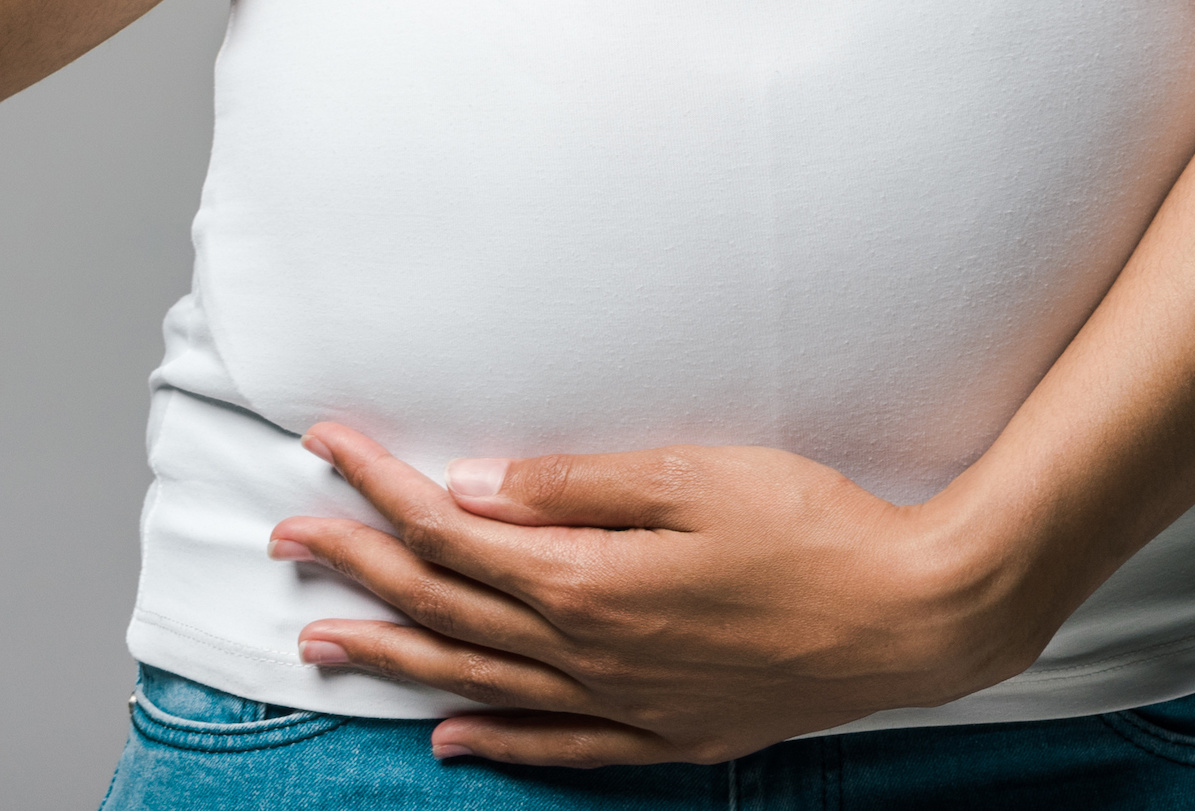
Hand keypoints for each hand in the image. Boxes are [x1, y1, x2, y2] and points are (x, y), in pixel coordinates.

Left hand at [268, 423, 1045, 766]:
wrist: (911, 617)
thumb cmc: (814, 528)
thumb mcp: (697, 477)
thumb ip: (580, 486)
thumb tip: (477, 487)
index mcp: (588, 579)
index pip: (450, 531)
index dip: (378, 487)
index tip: (323, 448)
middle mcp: (589, 652)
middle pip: (446, 606)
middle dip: (357, 565)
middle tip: (284, 539)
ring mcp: (625, 703)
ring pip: (477, 678)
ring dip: (394, 653)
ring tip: (320, 639)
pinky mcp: (666, 733)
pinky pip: (556, 745)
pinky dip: (492, 740)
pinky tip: (447, 737)